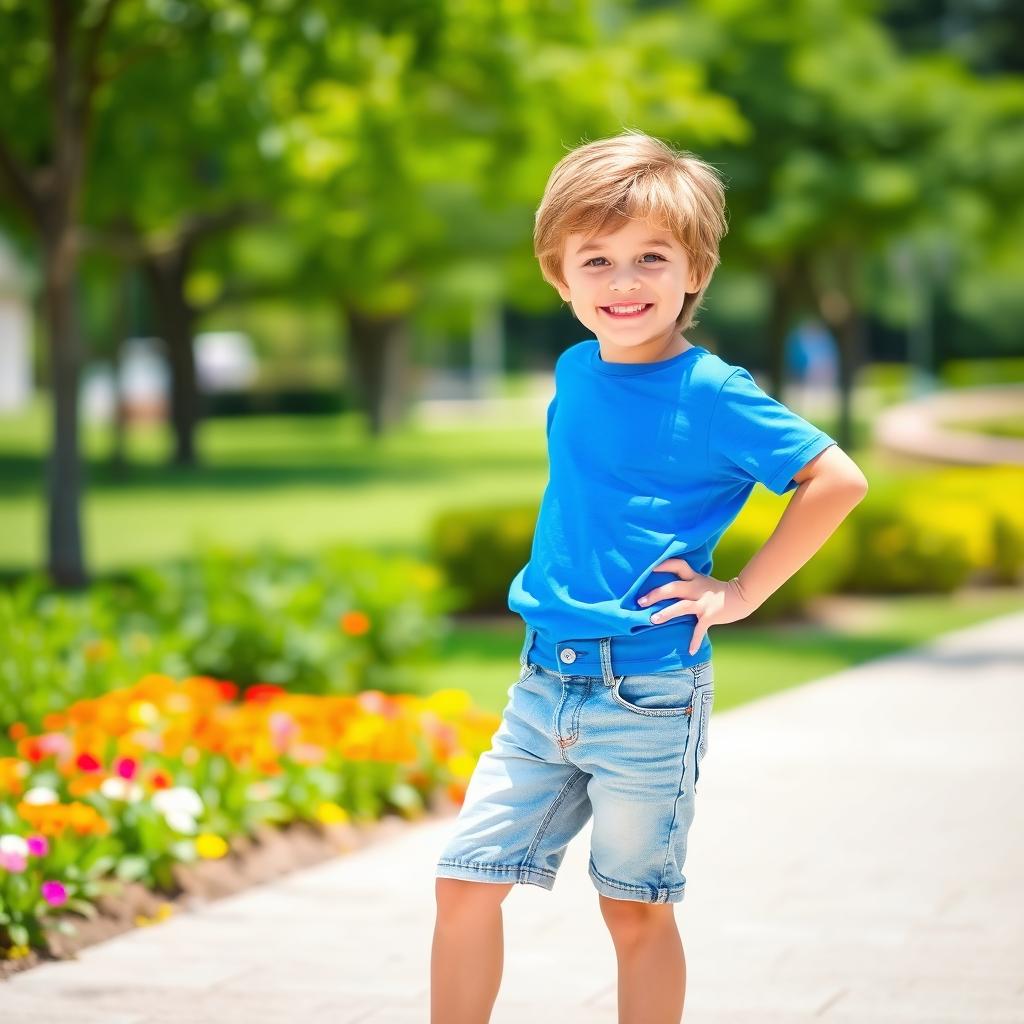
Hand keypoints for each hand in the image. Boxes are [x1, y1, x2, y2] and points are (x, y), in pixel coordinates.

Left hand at [636, 557, 758, 655]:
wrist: (742, 595)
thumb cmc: (718, 590)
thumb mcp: (702, 581)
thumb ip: (687, 582)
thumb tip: (667, 587)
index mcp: (694, 578)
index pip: (678, 565)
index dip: (664, 565)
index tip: (649, 567)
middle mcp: (697, 588)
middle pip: (673, 587)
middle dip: (656, 594)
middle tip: (640, 601)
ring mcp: (703, 602)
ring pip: (681, 606)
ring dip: (666, 613)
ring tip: (653, 620)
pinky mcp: (710, 615)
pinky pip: (700, 629)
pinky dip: (695, 640)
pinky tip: (690, 650)